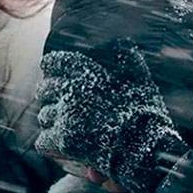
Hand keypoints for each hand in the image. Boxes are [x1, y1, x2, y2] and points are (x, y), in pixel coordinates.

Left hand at [34, 41, 188, 192]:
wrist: (148, 151)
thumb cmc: (147, 116)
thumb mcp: (141, 80)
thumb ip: (128, 58)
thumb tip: (122, 41)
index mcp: (89, 73)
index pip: (56, 62)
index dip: (51, 66)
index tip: (49, 70)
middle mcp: (73, 91)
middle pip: (45, 89)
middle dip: (49, 95)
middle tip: (57, 102)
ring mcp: (67, 116)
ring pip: (45, 115)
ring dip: (53, 120)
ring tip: (66, 125)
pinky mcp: (64, 141)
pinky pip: (44, 140)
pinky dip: (51, 144)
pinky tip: (63, 144)